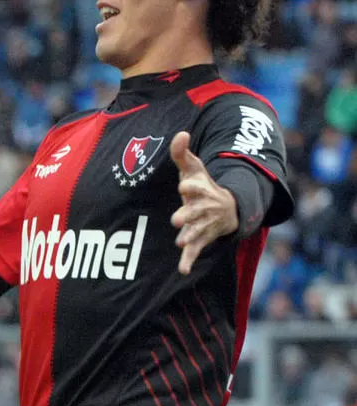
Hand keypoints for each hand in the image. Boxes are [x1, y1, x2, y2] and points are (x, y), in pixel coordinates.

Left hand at [169, 131, 238, 275]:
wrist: (227, 208)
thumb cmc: (202, 186)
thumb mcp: (194, 169)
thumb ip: (182, 154)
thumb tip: (181, 134)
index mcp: (201, 190)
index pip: (196, 187)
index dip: (191, 186)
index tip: (184, 184)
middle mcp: (204, 208)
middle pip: (195, 212)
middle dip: (188, 215)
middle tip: (177, 219)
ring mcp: (203, 225)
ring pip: (196, 232)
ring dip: (189, 237)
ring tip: (180, 242)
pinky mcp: (200, 240)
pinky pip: (195, 251)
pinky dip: (188, 261)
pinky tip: (183, 271)